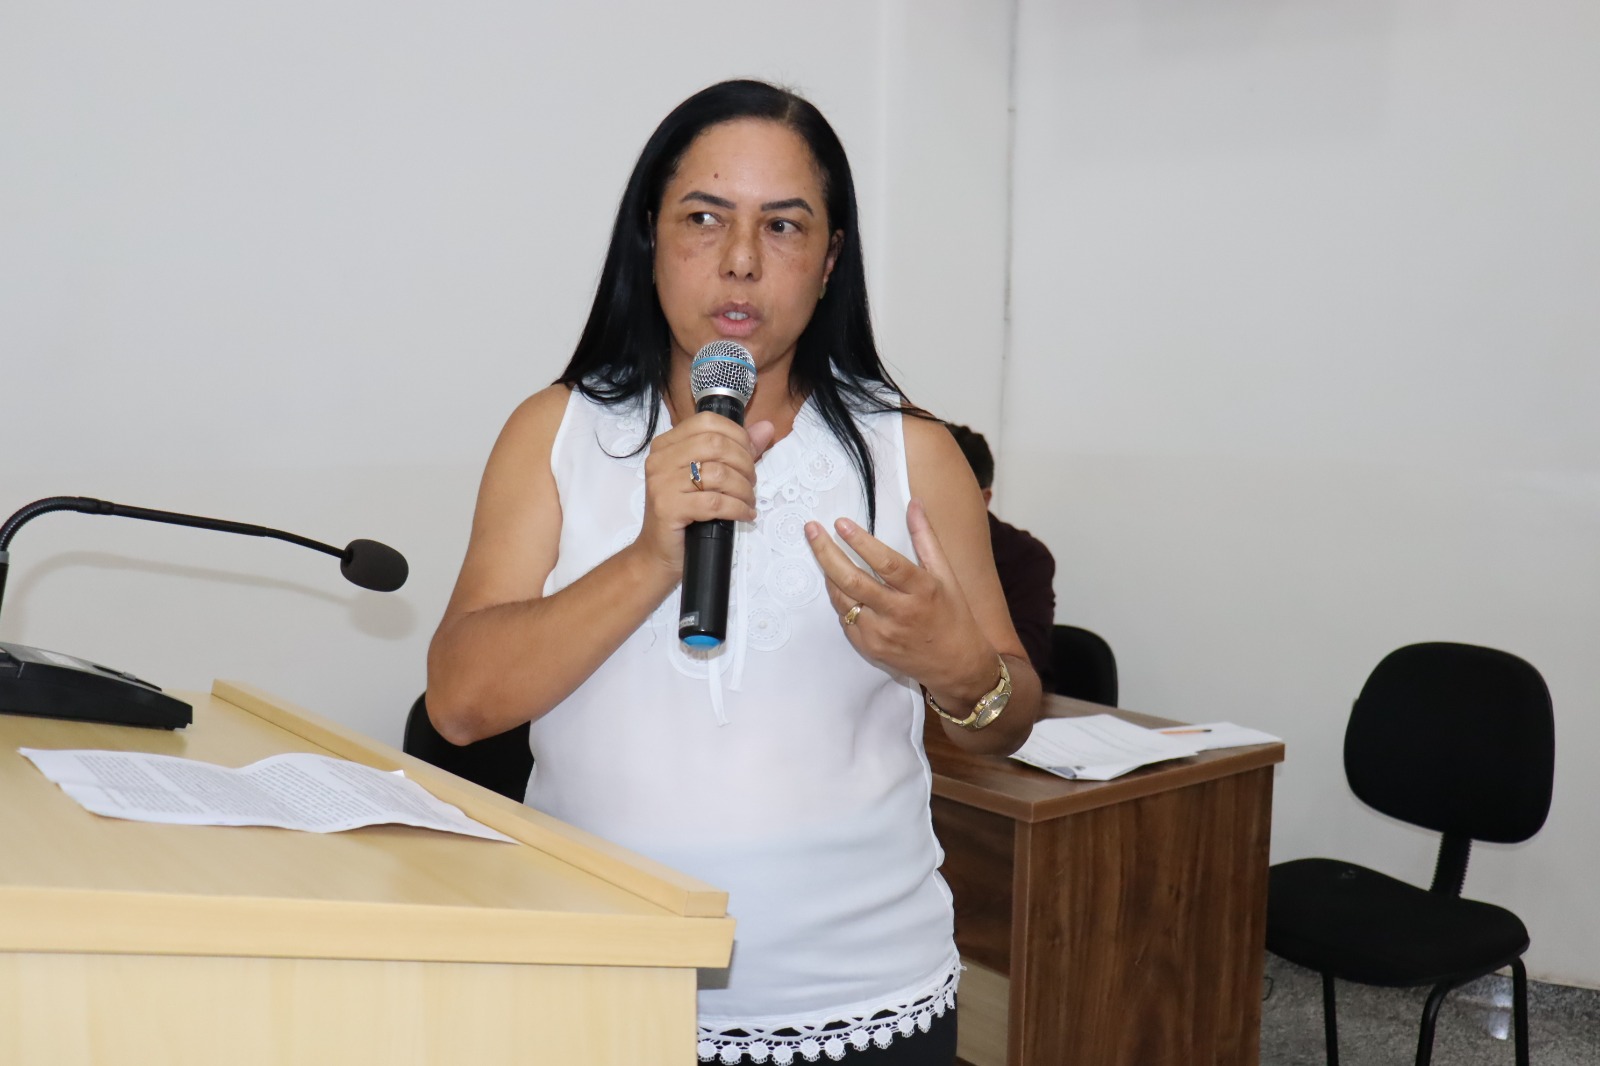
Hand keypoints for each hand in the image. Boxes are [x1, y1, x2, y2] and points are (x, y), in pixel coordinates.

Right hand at [632, 412, 774, 575]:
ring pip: (718, 474)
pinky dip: (737, 508)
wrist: (658, 553)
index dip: (737, 436)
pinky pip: (714, 502)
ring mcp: (661, 483)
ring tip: (748, 500)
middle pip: (715, 445)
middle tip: (751, 482)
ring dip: (743, 489)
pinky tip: (745, 514)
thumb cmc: (685, 514)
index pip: (707, 422)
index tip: (750, 455)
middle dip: (744, 463)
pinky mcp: (668, 508)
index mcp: (666, 445)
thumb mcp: (708, 477)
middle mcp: (660, 459)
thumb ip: (736, 449)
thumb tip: (766, 428)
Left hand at [805, 499, 995, 700]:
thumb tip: (914, 503)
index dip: (861, 542)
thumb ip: (926, 538)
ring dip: (828, 573)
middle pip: (854, 580)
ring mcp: (882, 634)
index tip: (840, 523)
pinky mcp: (870, 648)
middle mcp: (900, 613)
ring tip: (820, 550)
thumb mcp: (946, 575)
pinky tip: (837, 583)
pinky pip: (845, 618)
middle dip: (827, 552)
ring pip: (843, 599)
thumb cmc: (952, 615)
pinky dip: (839, 598)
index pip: (886, 563)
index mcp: (922, 590)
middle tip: (811, 530)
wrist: (956, 665)